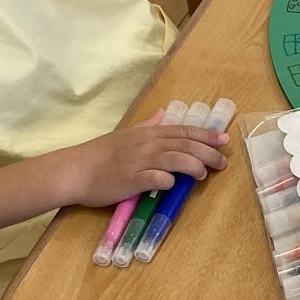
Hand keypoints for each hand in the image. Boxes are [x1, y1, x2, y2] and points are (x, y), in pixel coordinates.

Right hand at [56, 120, 229, 206]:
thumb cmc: (100, 154)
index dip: (206, 135)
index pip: (183, 130)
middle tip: (223, 162)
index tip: (224, 140)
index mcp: (148, 133)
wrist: (75, 169)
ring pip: (175, 159)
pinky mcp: (131, 179)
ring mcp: (139, 161)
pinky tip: (175, 184)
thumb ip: (147, 125)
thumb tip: (163, 114)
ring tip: (204, 175)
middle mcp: (147, 143)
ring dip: (193, 166)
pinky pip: (156, 178)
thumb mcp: (126, 134)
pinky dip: (168, 180)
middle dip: (208, 152)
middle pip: (185, 144)